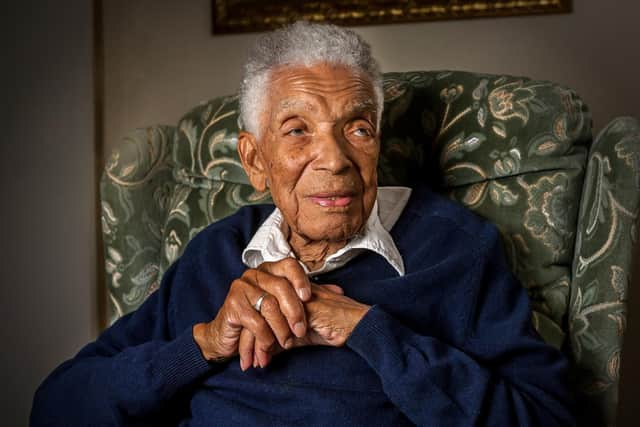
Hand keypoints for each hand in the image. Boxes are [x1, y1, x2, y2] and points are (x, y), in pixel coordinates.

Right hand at [193, 258, 311, 367]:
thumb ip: (311, 298)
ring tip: (286, 344)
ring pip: (269, 305)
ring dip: (281, 329)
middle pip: (281, 287)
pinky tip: (269, 348)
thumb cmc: (260, 321)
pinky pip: (255, 321)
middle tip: (301, 331)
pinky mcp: (232, 305)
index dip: (301, 280)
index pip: (290, 265)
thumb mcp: (287, 308)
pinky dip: (266, 337)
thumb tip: (339, 291)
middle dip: (294, 312)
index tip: (309, 298)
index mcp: (270, 270)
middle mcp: (254, 274)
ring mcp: (241, 287)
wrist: (226, 337)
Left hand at [238, 283, 369, 368]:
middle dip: (247, 340)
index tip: (246, 353)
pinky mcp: (299, 308)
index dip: (250, 332)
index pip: (258, 310)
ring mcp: (291, 298)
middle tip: (244, 362)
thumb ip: (281, 338)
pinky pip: (274, 326)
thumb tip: (264, 351)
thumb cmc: (332, 327)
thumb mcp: (301, 334)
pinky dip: (267, 346)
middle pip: (255, 314)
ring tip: (252, 365)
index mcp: (284, 294)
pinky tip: (265, 360)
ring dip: (254, 346)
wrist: (355, 325)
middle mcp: (285, 292)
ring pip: (262, 320)